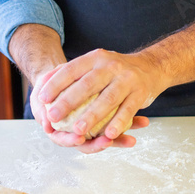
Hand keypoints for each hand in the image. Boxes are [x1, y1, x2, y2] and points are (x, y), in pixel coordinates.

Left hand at [38, 49, 164, 140]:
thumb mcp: (97, 63)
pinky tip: (108, 135)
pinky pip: (127, 110)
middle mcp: (111, 66)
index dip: (55, 84)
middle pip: (87, 85)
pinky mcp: (140, 93)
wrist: (152, 66)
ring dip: (92, 116)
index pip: (71, 70)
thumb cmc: (116, 71)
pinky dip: (118, 123)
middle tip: (53, 116)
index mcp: (96, 58)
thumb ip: (75, 73)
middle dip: (68, 102)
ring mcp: (127, 79)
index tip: (42, 98)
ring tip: (78, 130)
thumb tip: (44, 84)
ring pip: (107, 99)